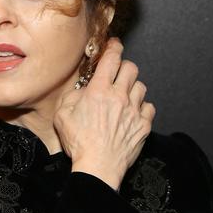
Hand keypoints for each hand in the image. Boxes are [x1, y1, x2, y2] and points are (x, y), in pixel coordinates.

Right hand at [53, 37, 155, 190]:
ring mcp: (134, 111)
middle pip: (131, 68)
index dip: (114, 47)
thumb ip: (73, 95)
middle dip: (124, 66)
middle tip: (116, 73)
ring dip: (132, 87)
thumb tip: (83, 88)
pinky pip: (149, 107)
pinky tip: (132, 113)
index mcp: (99, 90)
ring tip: (124, 95)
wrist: (98, 167)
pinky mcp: (143, 125)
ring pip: (141, 86)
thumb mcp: (63, 114)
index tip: (114, 45)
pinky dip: (142, 107)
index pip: (112, 58)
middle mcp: (120, 96)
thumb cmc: (79, 142)